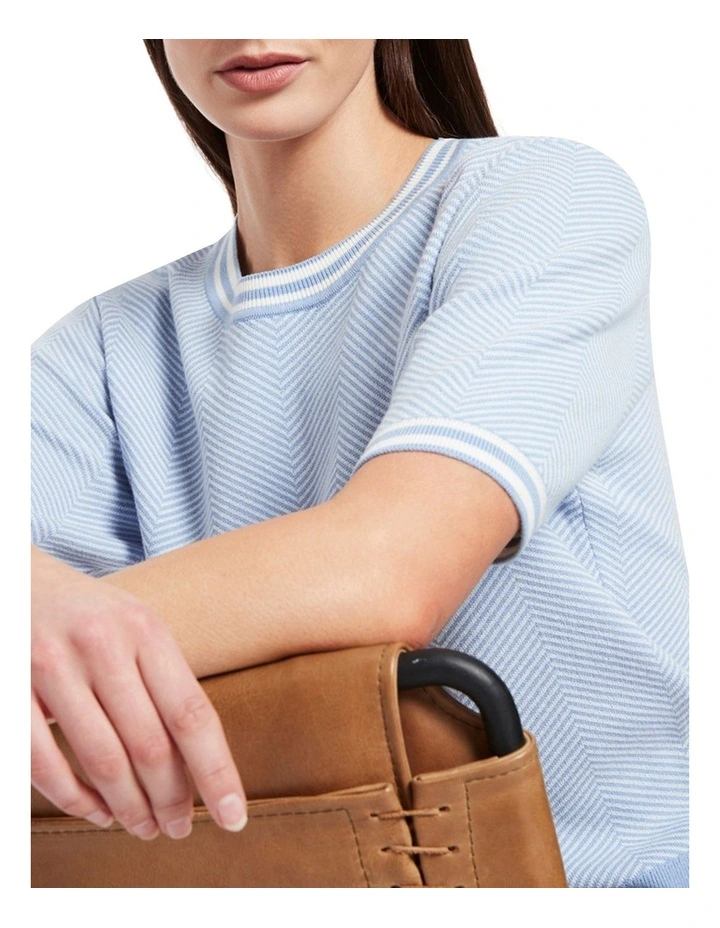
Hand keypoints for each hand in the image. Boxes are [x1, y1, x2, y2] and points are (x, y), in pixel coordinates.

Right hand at [31, 545, 247, 839]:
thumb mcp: (137, 627)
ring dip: (128, 808)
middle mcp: (103, 645)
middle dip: (170, 800)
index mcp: (145, 629)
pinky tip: (96, 810)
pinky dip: (75, 798)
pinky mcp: (10, 687)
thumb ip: (164, 682)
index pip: (192, 714)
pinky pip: (45, 763)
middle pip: (151, 746)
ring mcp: (52, 666)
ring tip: (142, 827)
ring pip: (103, 761)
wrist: (21, 582)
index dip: (216, 773)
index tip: (234, 816)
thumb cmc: (91, 616)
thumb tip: (197, 763)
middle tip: (178, 828)